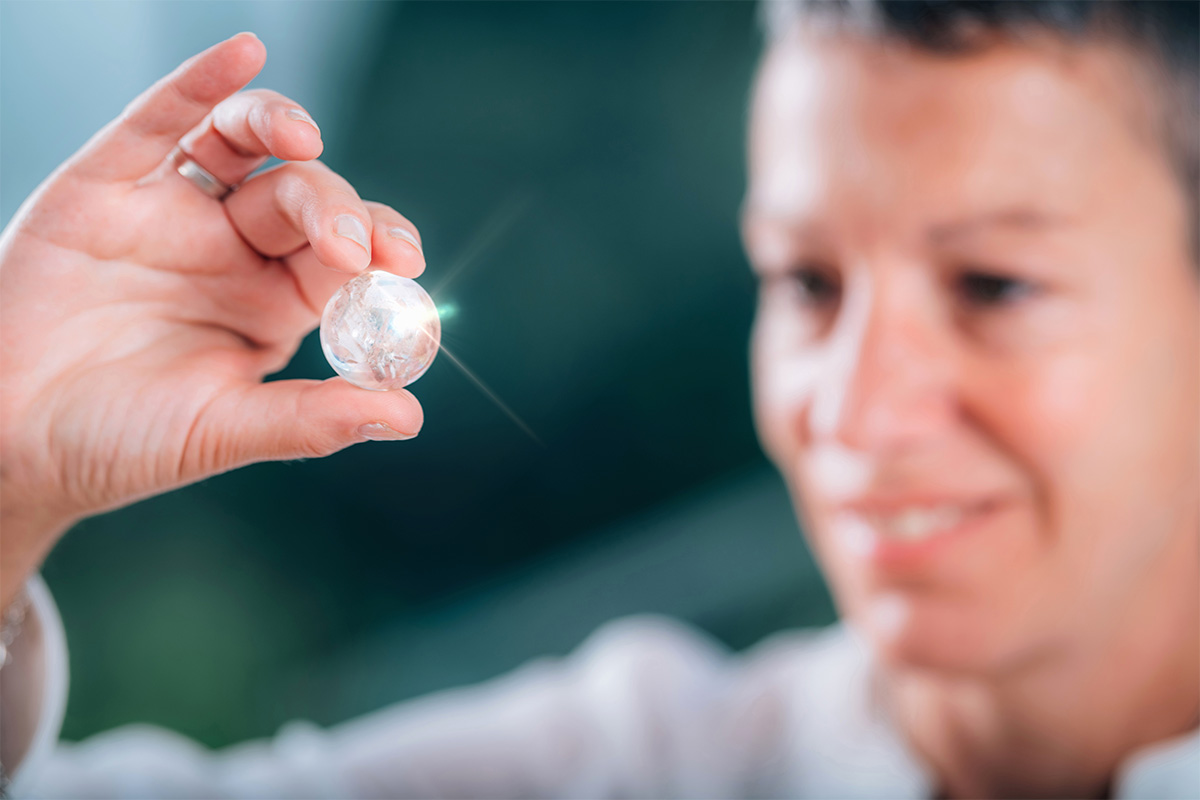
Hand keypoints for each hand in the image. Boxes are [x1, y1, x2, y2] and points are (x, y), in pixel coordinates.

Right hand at [0, 34, 425, 608]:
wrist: (8, 439)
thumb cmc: (117, 440)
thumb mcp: (222, 432)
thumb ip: (312, 421)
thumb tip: (409, 417)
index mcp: (274, 305)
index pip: (346, 258)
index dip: (380, 250)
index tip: (405, 263)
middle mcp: (235, 251)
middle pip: (305, 198)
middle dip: (335, 211)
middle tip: (349, 248)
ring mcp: (175, 212)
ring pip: (244, 146)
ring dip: (281, 128)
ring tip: (304, 139)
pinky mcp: (110, 183)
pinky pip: (160, 121)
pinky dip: (200, 83)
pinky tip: (244, 51)